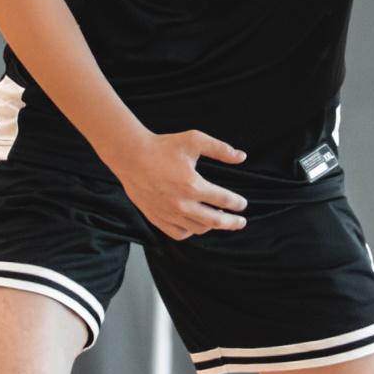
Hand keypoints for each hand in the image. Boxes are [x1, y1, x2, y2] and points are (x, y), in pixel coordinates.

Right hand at [116, 128, 247, 240]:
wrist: (131, 156)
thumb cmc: (163, 146)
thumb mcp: (194, 140)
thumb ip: (220, 149)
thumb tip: (241, 156)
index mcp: (193, 185)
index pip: (223, 200)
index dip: (237, 203)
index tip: (243, 204)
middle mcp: (182, 204)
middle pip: (215, 221)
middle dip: (232, 223)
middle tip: (241, 222)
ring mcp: (169, 213)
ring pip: (198, 229)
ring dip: (212, 226)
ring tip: (218, 219)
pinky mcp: (157, 218)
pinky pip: (179, 233)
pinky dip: (191, 231)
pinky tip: (196, 224)